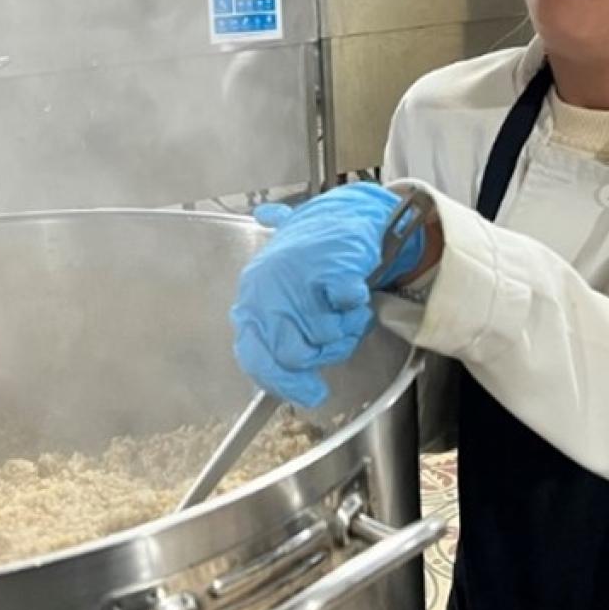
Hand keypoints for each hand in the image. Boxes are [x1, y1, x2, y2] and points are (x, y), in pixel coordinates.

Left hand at [231, 184, 424, 406]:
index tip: (308, 393)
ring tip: (344, 308)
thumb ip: (270, 330)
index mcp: (252, 300)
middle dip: (322, 354)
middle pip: (296, 355)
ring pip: (328, 336)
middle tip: (334, 338)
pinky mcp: (333, 268)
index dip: (283, 383)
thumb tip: (265, 378)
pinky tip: (354, 294)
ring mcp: (299, 279)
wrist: (346, 215)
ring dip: (345, 329)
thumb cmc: (311, 257)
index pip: (256, 356)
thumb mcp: (278, 291)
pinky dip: (357, 307)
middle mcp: (269, 291)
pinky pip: (349, 309)